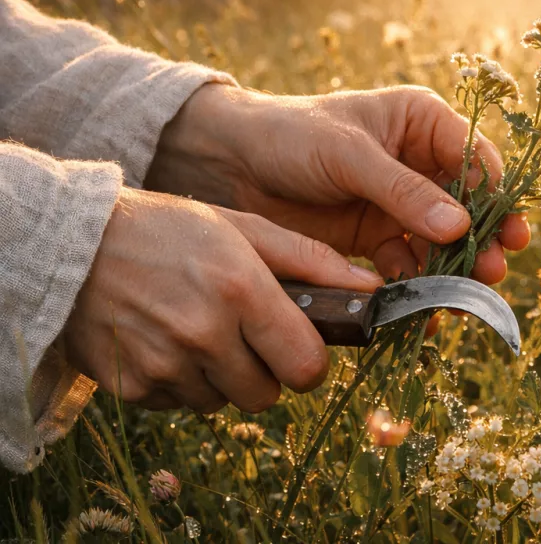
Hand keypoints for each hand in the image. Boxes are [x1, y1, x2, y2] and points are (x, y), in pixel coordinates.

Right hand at [62, 187, 382, 412]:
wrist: (76, 246)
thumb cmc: (171, 229)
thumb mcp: (245, 228)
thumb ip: (312, 260)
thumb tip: (372, 289)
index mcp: (242, 289)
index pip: (307, 365)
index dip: (310, 359)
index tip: (299, 344)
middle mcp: (205, 333)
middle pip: (269, 393)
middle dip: (268, 368)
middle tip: (246, 331)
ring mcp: (166, 365)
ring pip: (225, 402)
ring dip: (224, 375)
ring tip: (201, 327)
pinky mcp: (135, 389)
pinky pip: (183, 404)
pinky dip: (186, 381)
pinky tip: (169, 338)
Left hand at [146, 85, 529, 282]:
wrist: (231, 165)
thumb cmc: (291, 136)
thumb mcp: (348, 154)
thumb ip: (403, 190)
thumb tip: (461, 227)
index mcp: (420, 123)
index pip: (474, 158)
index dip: (495, 195)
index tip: (507, 232)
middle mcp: (416, 163)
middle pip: (466, 205)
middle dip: (480, 238)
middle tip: (491, 270)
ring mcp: (397, 203)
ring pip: (440, 240)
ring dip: (452, 267)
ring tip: (461, 296)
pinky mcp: (374, 237)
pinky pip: (407, 263)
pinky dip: (415, 284)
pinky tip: (421, 306)